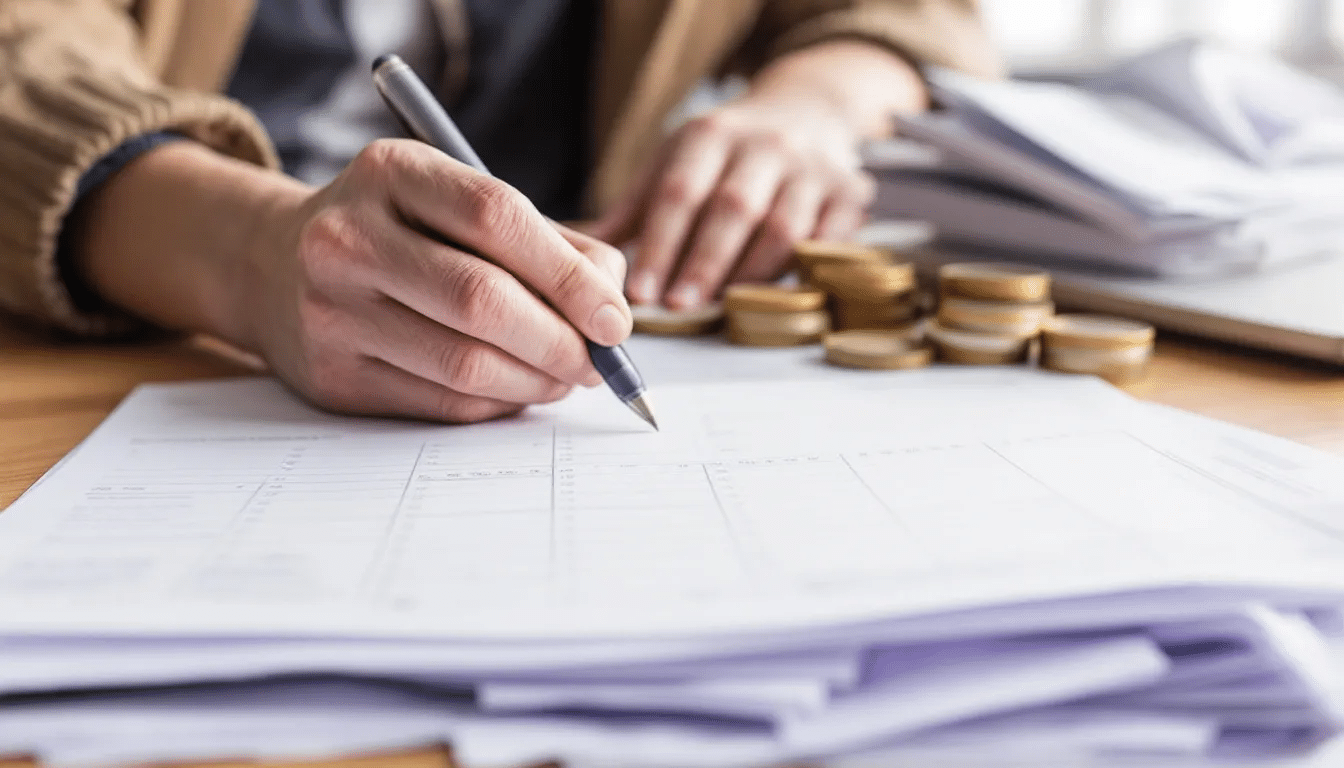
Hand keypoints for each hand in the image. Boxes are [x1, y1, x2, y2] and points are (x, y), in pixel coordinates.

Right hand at [235, 139, 631, 421]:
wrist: (273, 266)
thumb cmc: (402, 232)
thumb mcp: (458, 204)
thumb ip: (547, 243)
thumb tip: (614, 310)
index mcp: (392, 171)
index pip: (496, 216)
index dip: (568, 274)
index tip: (616, 319)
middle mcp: (348, 236)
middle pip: (481, 298)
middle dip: (560, 340)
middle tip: (599, 362)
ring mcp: (331, 310)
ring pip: (464, 363)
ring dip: (537, 381)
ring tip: (566, 376)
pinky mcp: (332, 377)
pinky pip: (441, 402)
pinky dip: (498, 402)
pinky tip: (518, 389)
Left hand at [594, 94, 874, 308]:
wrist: (809, 111)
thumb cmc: (727, 152)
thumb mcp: (677, 160)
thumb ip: (632, 210)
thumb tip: (574, 250)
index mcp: (711, 134)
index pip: (679, 191)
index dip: (658, 244)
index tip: (638, 292)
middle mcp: (764, 145)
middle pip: (731, 209)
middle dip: (701, 263)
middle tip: (677, 307)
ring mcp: (811, 170)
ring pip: (782, 228)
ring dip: (748, 274)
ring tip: (720, 309)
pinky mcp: (848, 196)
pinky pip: (827, 241)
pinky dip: (799, 273)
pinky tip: (773, 300)